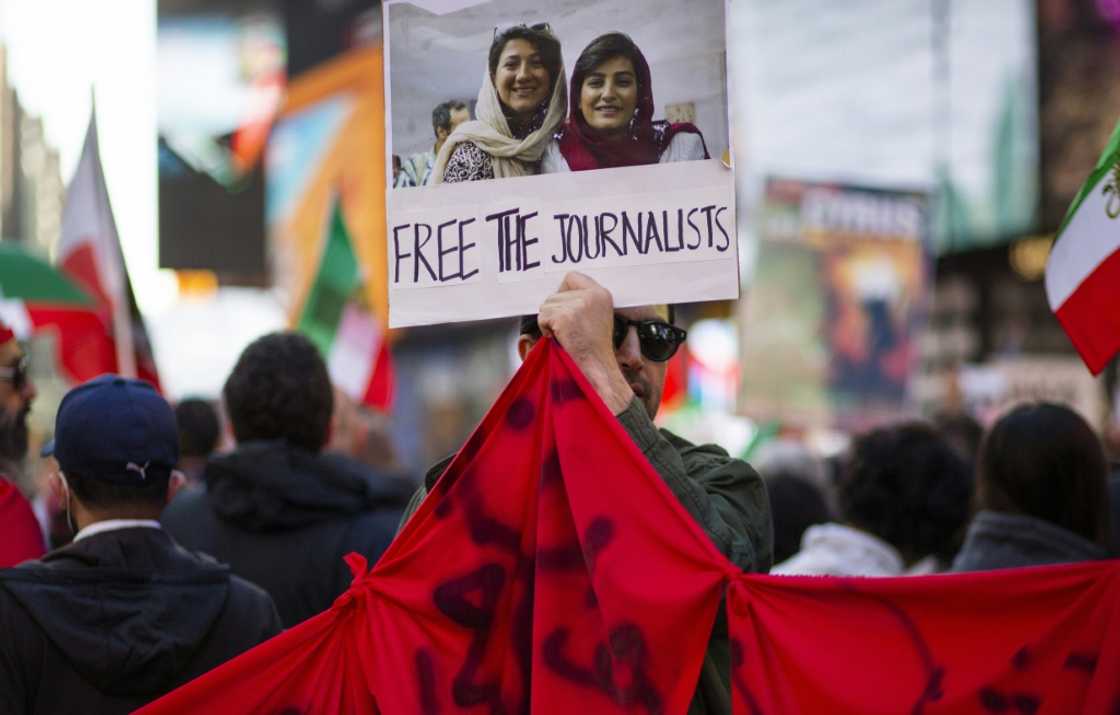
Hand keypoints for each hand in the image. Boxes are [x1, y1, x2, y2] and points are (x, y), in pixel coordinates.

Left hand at [537, 272, 633, 413]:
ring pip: (546, 304)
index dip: (563, 293)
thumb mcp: (596, 317)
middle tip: (568, 330)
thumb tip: (556, 295)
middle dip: (555, 312)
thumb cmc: (593, 349)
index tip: (565, 310)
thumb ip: (581, 302)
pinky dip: (546, 329)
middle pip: (555, 293)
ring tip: (565, 335)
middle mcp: (592, 295)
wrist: (597, 369)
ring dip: (549, 321)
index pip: (572, 277)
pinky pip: (543, 316)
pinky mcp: (566, 317)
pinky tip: (560, 339)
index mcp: (601, 293)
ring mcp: (579, 305)